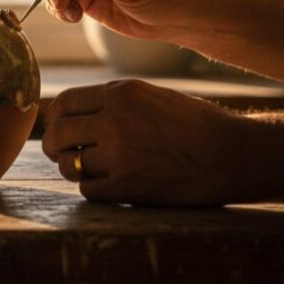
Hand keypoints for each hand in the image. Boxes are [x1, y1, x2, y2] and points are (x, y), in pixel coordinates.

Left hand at [42, 79, 246, 205]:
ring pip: (69, 164)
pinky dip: (92, 188)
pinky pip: (87, 189)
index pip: (64, 102)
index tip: (56, 126)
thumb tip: (65, 112)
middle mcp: (114, 121)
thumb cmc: (191, 123)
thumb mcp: (148, 95)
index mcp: (119, 94)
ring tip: (88, 167)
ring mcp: (119, 155)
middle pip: (57, 133)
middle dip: (52, 144)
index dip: (54, 117)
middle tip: (58, 150)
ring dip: (73, 168)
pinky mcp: (127, 187)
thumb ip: (109, 101)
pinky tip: (107, 183)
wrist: (230, 155)